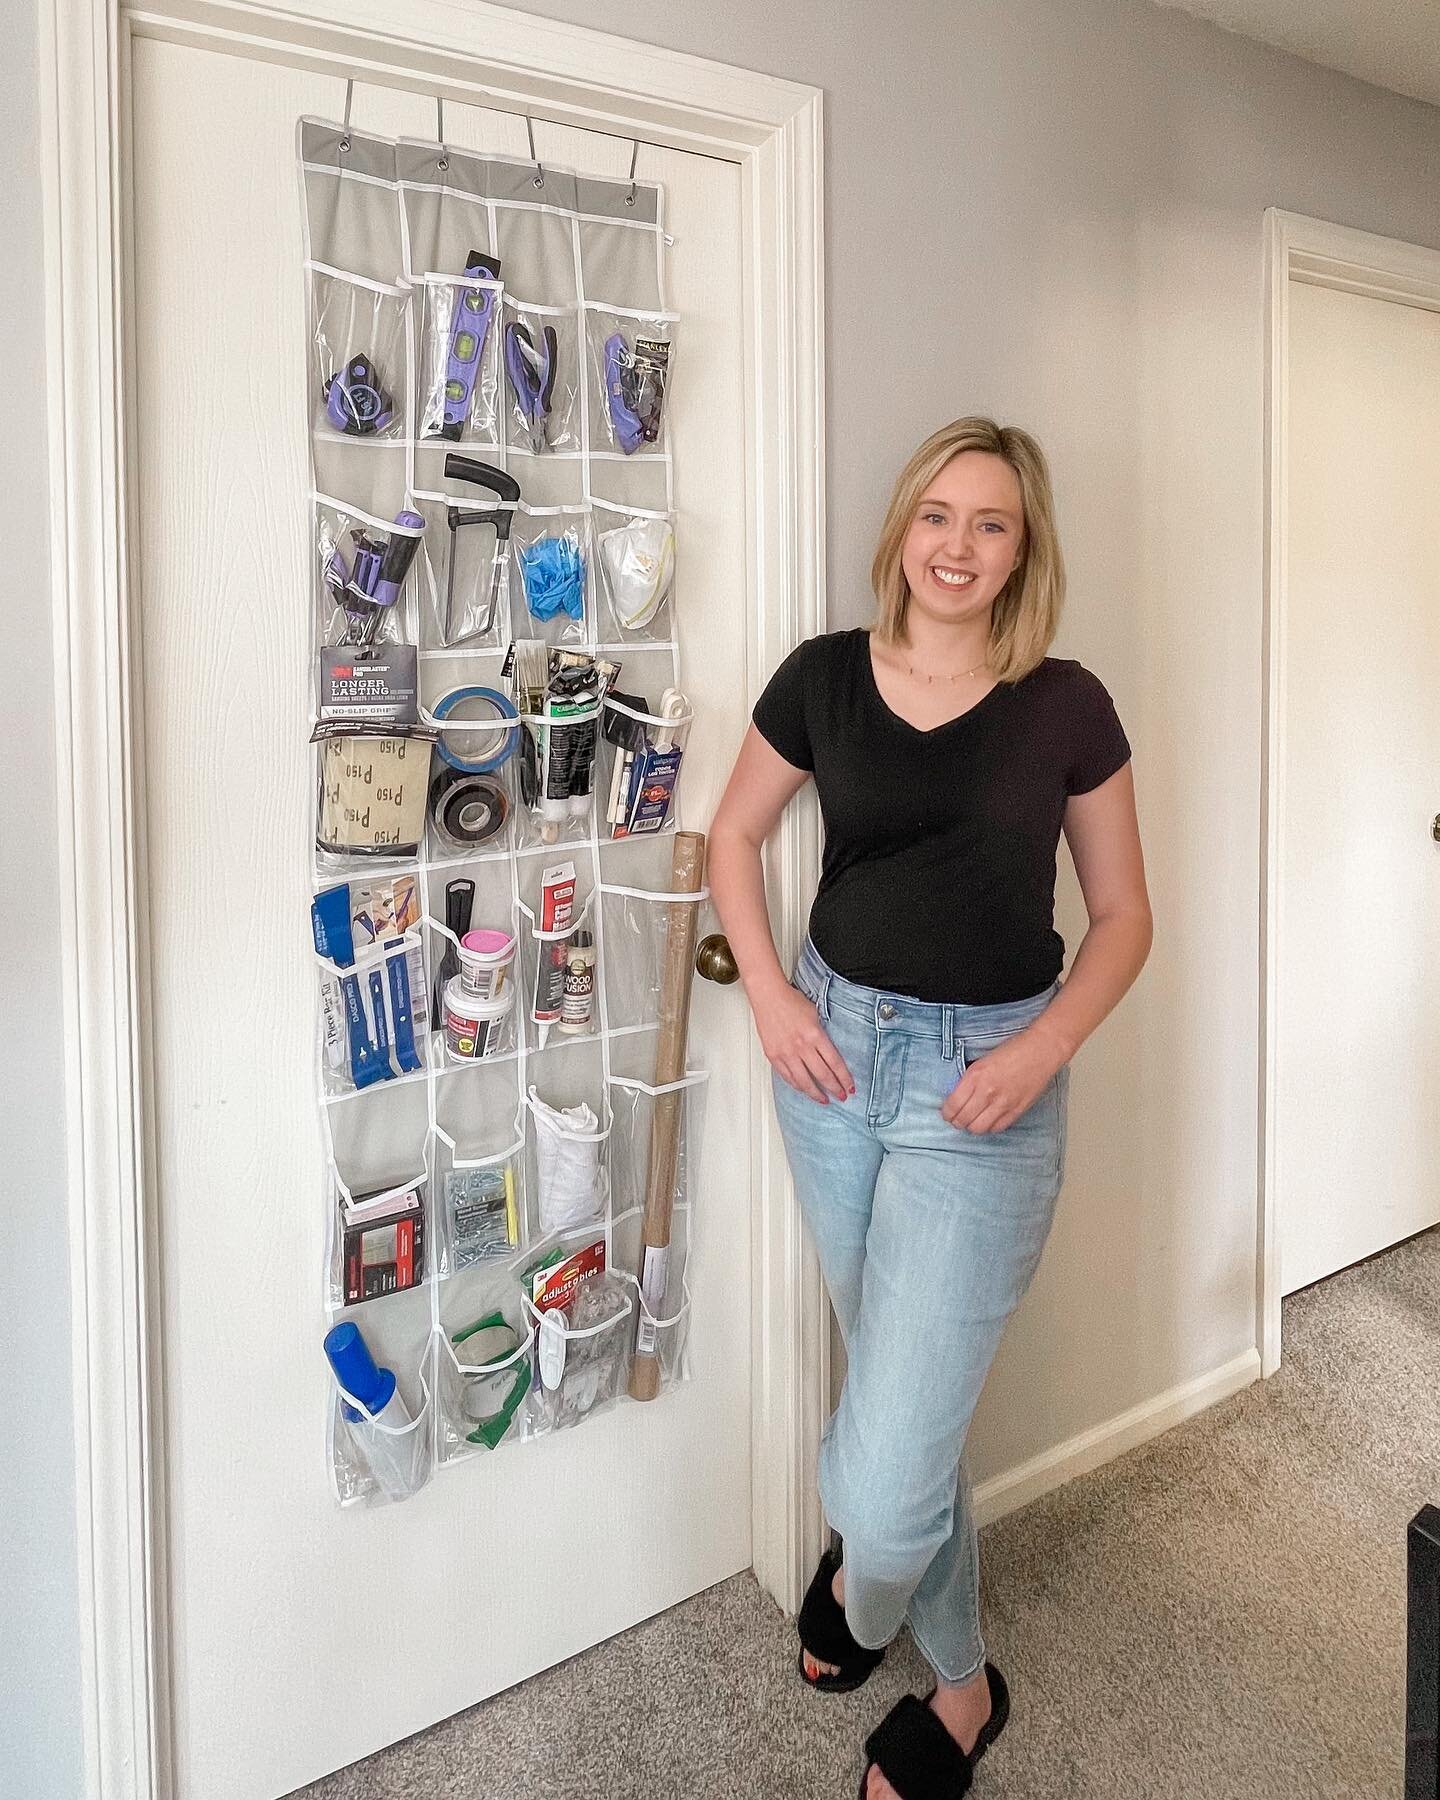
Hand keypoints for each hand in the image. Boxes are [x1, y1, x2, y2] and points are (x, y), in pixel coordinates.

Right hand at [753, 983, 854, 1104]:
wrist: (768, 996)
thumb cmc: (791, 1001)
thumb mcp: (815, 1015)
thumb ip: (822, 1036)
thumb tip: (830, 1053)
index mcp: (815, 1035)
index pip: (835, 1063)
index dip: (844, 1078)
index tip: (850, 1087)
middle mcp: (801, 1046)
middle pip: (822, 1075)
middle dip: (835, 1089)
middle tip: (841, 1096)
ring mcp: (786, 1053)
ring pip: (804, 1081)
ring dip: (816, 1093)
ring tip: (824, 1100)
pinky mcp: (773, 1056)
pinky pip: (787, 1077)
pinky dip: (798, 1086)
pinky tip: (804, 1089)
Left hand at [942, 1026, 1063, 1132]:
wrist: (1041, 1050)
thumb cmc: (1013, 1050)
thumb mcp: (981, 1060)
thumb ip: (969, 1079)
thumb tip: (956, 1096)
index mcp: (975, 1076)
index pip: (953, 1105)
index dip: (946, 1113)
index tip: (946, 1112)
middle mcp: (988, 1092)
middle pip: (963, 1120)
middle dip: (956, 1122)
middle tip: (956, 1119)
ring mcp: (1003, 1103)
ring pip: (978, 1128)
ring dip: (971, 1126)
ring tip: (971, 1120)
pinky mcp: (1017, 1110)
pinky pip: (997, 1128)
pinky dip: (989, 1127)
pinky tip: (988, 1119)